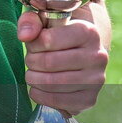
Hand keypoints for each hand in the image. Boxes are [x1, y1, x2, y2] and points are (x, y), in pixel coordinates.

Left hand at [17, 0, 110, 114]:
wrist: (82, 56)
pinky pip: (56, 101)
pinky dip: (39, 95)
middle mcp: (97, 56)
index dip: (33, 44)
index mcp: (88, 32)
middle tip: (31, 60)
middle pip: (48, 63)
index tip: (33, 45)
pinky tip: (38, 88)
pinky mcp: (89, 99)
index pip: (48, 39)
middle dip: (31, 62)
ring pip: (51, 83)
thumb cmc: (59, 36)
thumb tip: (24, 36)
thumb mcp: (45, 21)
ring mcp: (96, 79)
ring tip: (33, 73)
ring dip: (33, 79)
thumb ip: (31, 21)